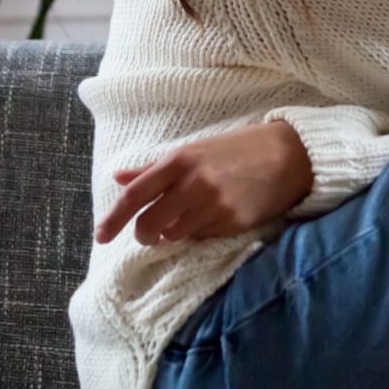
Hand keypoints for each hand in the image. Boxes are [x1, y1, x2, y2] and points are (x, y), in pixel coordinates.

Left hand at [93, 120, 312, 245]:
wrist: (288, 155)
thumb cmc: (236, 150)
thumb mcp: (193, 150)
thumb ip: (154, 168)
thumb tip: (118, 177)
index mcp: (179, 161)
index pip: (135, 195)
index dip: (113, 218)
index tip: (100, 235)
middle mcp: (193, 184)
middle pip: (150, 224)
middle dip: (144, 234)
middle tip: (149, 234)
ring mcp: (213, 205)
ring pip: (175, 235)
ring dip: (174, 232)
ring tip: (192, 215)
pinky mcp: (232, 223)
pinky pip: (202, 237)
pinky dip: (200, 232)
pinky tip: (216, 214)